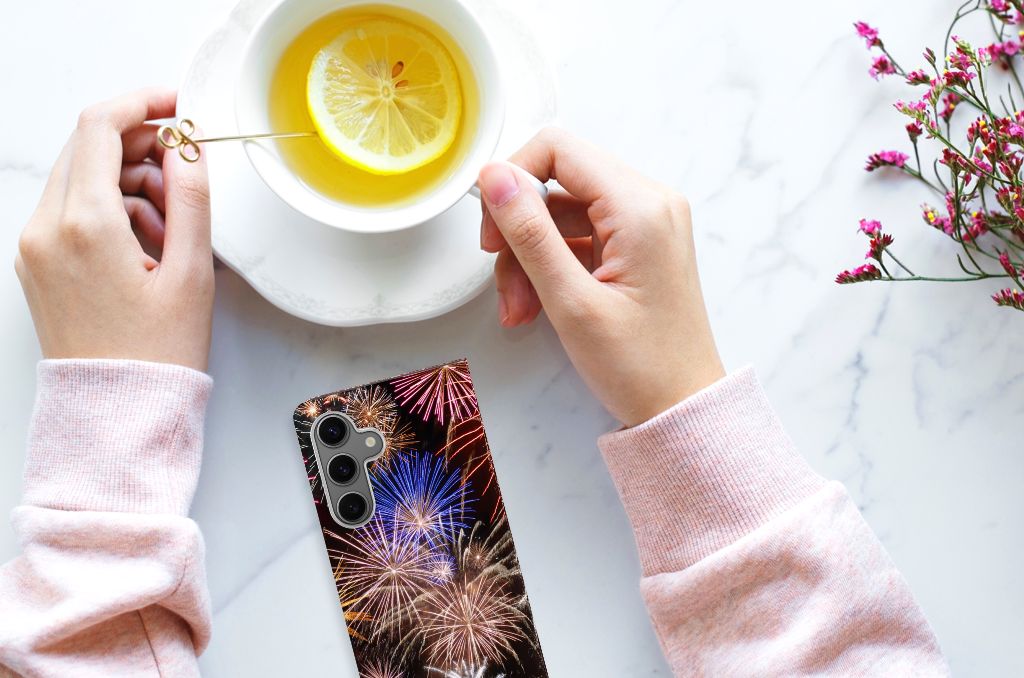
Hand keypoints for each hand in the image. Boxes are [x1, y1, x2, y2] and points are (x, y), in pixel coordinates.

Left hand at [15, 88, 213, 371]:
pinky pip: (72, 210)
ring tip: (173, 228)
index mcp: (85, 225)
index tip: (176, 105)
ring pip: (81, 178)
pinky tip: (147, 245)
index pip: (101, 127)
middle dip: (141, 147)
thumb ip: (192, 198)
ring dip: (129, 182)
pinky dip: (111, 210)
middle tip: (185, 174)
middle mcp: (47, 229)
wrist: (117, 412)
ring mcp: (35, 246)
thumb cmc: (156, 354)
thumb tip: (188, 147)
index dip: (143, 103)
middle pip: (88, 148)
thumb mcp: (191, 272)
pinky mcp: (37, 263)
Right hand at [478, 128, 723, 426]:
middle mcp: (649, 203)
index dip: (513, 179)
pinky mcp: (637, 246)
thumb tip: (494, 176)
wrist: (683, 408)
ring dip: (530, 257)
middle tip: (502, 280)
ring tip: (520, 310)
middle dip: (519, 231)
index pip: (558, 149)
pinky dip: (551, 267)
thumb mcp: (571, 302)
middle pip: (557, 182)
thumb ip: (530, 233)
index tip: (492, 228)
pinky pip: (579, 237)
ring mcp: (645, 224)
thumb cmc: (640, 366)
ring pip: (561, 214)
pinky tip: (537, 307)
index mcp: (640, 207)